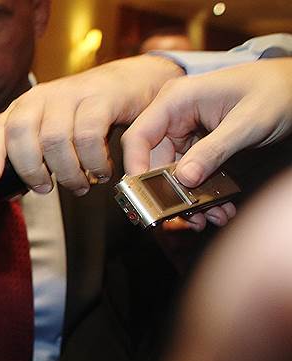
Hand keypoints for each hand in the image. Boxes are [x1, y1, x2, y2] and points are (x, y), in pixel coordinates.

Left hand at [0, 55, 184, 194]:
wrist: (130, 83)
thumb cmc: (86, 116)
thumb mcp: (54, 133)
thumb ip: (34, 159)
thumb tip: (12, 193)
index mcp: (24, 108)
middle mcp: (42, 97)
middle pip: (21, 133)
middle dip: (31, 169)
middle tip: (46, 188)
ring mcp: (70, 94)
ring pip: (55, 139)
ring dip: (67, 172)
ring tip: (80, 183)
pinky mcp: (100, 97)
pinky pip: (88, 136)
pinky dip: (93, 162)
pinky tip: (100, 170)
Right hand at [122, 58, 291, 229]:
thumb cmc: (278, 91)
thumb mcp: (248, 122)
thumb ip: (214, 150)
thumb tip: (184, 179)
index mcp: (176, 100)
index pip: (138, 137)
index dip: (136, 168)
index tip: (145, 197)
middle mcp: (174, 116)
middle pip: (154, 162)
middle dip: (170, 193)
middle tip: (188, 217)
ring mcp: (186, 131)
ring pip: (173, 174)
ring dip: (190, 199)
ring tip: (213, 216)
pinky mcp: (199, 145)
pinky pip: (192, 174)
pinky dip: (203, 193)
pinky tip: (220, 207)